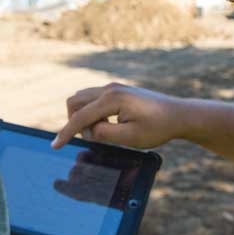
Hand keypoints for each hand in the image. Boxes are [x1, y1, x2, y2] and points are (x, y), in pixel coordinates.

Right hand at [52, 83, 185, 148]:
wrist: (179, 115)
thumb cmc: (157, 127)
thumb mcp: (130, 138)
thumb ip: (104, 134)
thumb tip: (88, 130)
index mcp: (112, 99)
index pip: (80, 117)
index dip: (65, 133)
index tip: (55, 146)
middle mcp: (110, 88)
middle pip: (75, 102)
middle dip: (75, 122)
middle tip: (95, 137)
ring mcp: (113, 87)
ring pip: (83, 99)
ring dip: (85, 117)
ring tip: (106, 132)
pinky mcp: (117, 90)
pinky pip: (94, 100)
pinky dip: (94, 113)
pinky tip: (112, 125)